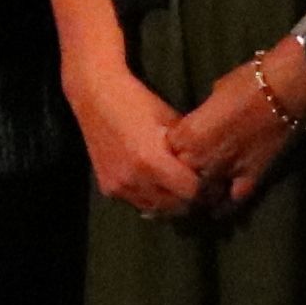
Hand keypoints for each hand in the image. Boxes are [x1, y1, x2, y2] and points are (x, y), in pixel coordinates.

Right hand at [66, 51, 200, 218]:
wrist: (94, 95)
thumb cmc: (137, 101)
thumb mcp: (170, 121)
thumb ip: (188, 149)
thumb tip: (209, 167)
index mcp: (152, 161)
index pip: (191, 192)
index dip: (204, 188)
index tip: (210, 181)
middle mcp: (134, 179)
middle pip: (175, 207)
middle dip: (189, 199)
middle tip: (196, 187)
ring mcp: (118, 186)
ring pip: (155, 209)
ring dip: (168, 201)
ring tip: (175, 186)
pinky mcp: (107, 188)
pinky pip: (136, 202)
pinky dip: (148, 197)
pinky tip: (152, 182)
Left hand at [167, 57, 303, 214]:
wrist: (283, 91)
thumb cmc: (245, 83)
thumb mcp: (212, 95)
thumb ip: (202, 115)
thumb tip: (201, 119)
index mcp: (187, 134)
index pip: (165, 153)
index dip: (169, 153)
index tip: (172, 152)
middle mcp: (201, 157)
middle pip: (181, 176)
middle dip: (181, 176)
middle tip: (182, 178)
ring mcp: (225, 170)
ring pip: (203, 193)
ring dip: (199, 194)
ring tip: (196, 197)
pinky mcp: (250, 178)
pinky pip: (233, 201)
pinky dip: (225, 207)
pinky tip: (219, 210)